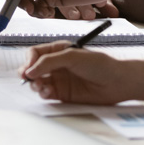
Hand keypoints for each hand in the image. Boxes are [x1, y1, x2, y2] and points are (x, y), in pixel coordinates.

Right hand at [21, 41, 135, 103]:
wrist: (116, 83)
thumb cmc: (99, 64)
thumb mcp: (72, 56)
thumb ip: (50, 61)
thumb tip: (30, 71)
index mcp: (59, 50)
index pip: (36, 52)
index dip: (29, 60)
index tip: (28, 68)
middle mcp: (57, 64)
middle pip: (33, 68)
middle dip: (28, 73)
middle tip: (28, 79)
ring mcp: (59, 79)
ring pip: (37, 82)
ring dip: (35, 84)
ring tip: (40, 86)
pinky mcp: (62, 94)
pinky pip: (46, 93)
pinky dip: (43, 93)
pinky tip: (48, 92)